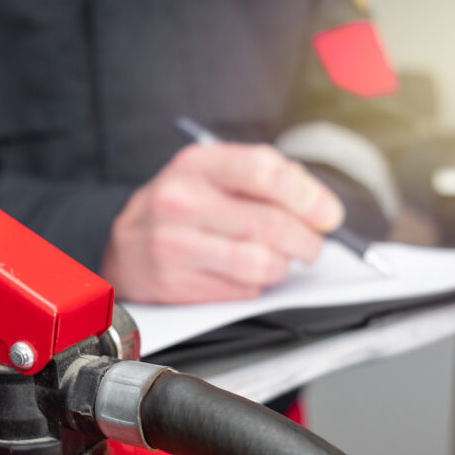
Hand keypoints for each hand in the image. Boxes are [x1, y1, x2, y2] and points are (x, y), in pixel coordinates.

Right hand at [102, 142, 343, 302]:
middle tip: (312, 246)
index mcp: (198, 164)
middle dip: (307, 241)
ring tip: (279, 262)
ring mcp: (174, 243)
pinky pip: (241, 290)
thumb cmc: (180, 209)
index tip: (328, 214)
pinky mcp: (174, 283)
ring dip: (282, 267)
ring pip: (260, 264)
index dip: (307, 196)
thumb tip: (318, 205)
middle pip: (270, 224)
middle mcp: (181, 200)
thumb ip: (263, 179)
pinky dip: (255, 286)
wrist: (126, 246)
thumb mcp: (212, 175)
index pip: (265, 172)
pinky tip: (243, 275)